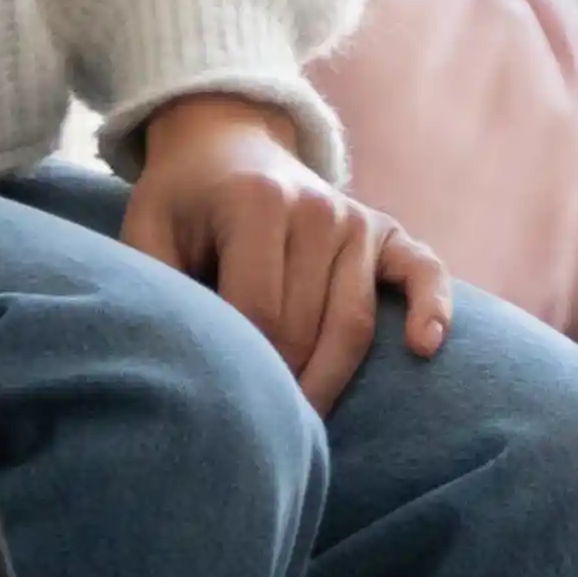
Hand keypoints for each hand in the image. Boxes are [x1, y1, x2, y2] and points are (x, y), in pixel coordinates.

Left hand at [121, 95, 450, 403]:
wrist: (229, 141)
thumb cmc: (182, 200)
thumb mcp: (146, 229)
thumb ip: (155, 285)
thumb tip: (171, 357)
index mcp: (257, 204)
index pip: (257, 312)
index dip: (242, 369)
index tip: (222, 409)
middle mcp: (316, 208)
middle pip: (305, 327)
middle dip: (282, 386)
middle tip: (258, 435)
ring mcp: (355, 219)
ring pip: (354, 322)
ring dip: (331, 381)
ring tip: (306, 431)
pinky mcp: (384, 230)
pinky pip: (422, 271)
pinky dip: (431, 308)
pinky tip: (424, 348)